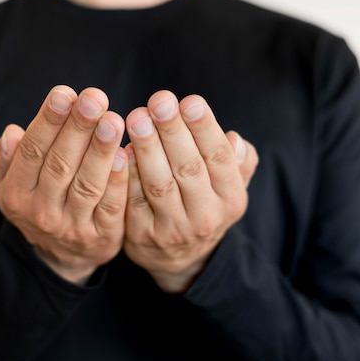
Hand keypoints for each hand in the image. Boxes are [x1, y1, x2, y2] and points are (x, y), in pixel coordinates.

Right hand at [0, 86, 128, 284]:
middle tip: (94, 97)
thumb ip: (10, 159)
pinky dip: (118, 181)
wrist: (60, 258)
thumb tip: (11, 133)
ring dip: (101, 150)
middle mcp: (41, 212)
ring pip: (87, 185)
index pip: (32, 151)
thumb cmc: (40, 203)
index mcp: (17, 193)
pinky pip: (111, 207)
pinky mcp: (102, 237)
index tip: (64, 93)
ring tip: (113, 120)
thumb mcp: (15, 185)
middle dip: (78, 128)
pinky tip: (127, 155)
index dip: (48, 121)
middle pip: (60, 164)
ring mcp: (72, 227)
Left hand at [124, 91, 257, 292]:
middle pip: (188, 168)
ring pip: (160, 184)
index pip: (218, 157)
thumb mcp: (230, 187)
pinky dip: (128, 174)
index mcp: (230, 198)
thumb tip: (235, 139)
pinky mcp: (143, 236)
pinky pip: (133, 201)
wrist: (181, 259)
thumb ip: (238, 162)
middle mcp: (205, 216)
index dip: (204, 128)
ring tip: (136, 117)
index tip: (189, 101)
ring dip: (148, 148)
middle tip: (159, 101)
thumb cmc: (204, 205)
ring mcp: (173, 229)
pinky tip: (121, 150)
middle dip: (172, 132)